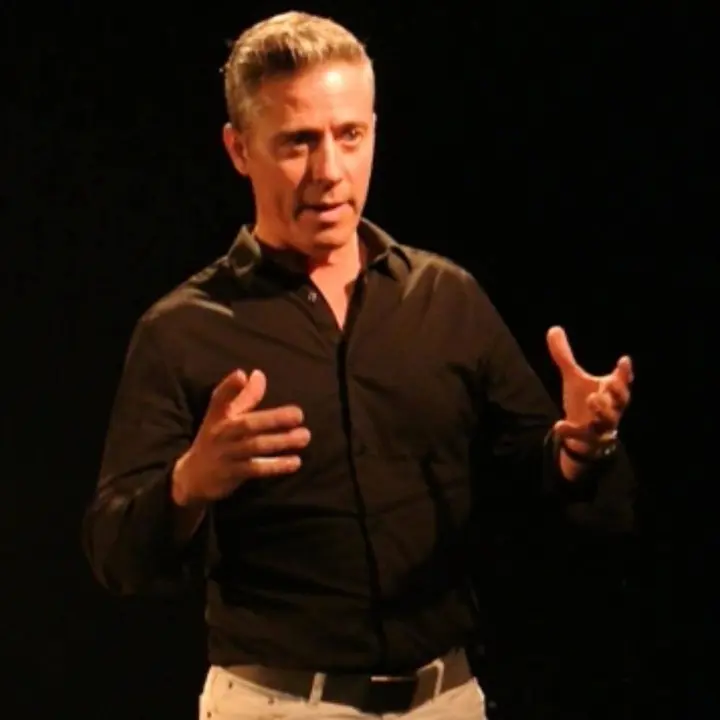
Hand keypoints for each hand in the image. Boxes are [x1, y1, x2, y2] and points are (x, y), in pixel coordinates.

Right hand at [172, 369, 309, 505]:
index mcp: (218, 416)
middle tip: (299, 415)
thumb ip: (244, 396)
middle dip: (274, 419)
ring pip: (255, 446)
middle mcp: (220, 433)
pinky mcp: (231, 474)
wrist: (193, 477)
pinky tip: (295, 462)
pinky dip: (276, 466)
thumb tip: (258, 374)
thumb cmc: (217, 439)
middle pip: (247, 424)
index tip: (241, 375)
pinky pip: (256, 469)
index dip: (229, 387)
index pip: (219, 398)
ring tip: (304, 436)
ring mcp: (226, 454)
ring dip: (281, 441)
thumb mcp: (225, 417)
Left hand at [547, 326, 632, 449]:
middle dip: (617, 392)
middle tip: (607, 384)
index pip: (622, 381)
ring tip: (592, 398)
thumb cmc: (584, 401)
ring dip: (601, 409)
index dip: (624, 372)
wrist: (583, 435)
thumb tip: (553, 329)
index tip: (623, 360)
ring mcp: (601, 425)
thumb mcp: (574, 378)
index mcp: (610, 391)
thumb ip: (565, 357)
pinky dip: (571, 431)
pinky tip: (558, 426)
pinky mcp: (589, 439)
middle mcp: (611, 408)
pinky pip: (582, 436)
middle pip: (621, 401)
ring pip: (607, 420)